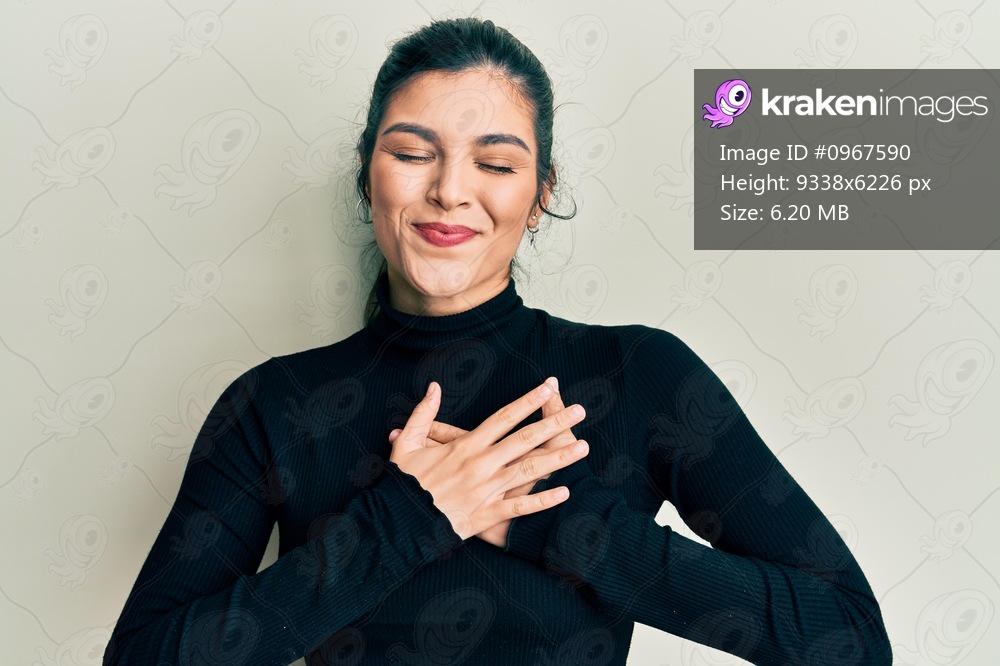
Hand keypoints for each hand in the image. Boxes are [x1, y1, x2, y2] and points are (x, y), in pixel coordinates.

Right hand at [389, 379, 588, 542]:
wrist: (400, 522)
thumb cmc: (404, 483)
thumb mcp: (407, 443)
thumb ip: (423, 413)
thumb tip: (434, 387)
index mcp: (466, 446)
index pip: (504, 418)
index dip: (528, 402)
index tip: (548, 387)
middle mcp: (481, 465)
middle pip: (525, 439)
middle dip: (554, 423)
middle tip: (580, 411)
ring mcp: (486, 490)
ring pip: (529, 471)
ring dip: (558, 459)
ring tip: (583, 447)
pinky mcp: (487, 515)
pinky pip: (519, 506)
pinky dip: (542, 500)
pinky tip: (564, 492)